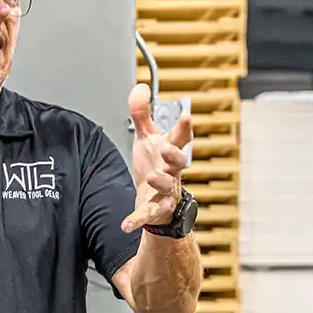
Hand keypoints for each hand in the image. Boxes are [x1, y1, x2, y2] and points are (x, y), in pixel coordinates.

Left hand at [122, 83, 192, 232]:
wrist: (152, 198)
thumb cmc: (153, 164)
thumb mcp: (146, 137)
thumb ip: (141, 113)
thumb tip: (141, 87)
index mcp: (170, 151)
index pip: (181, 138)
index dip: (184, 127)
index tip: (186, 115)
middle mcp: (172, 171)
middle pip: (180, 163)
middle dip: (176, 155)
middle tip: (168, 148)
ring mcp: (166, 192)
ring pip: (168, 188)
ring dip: (161, 182)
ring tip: (151, 176)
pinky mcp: (155, 209)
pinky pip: (147, 214)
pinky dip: (137, 220)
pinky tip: (127, 225)